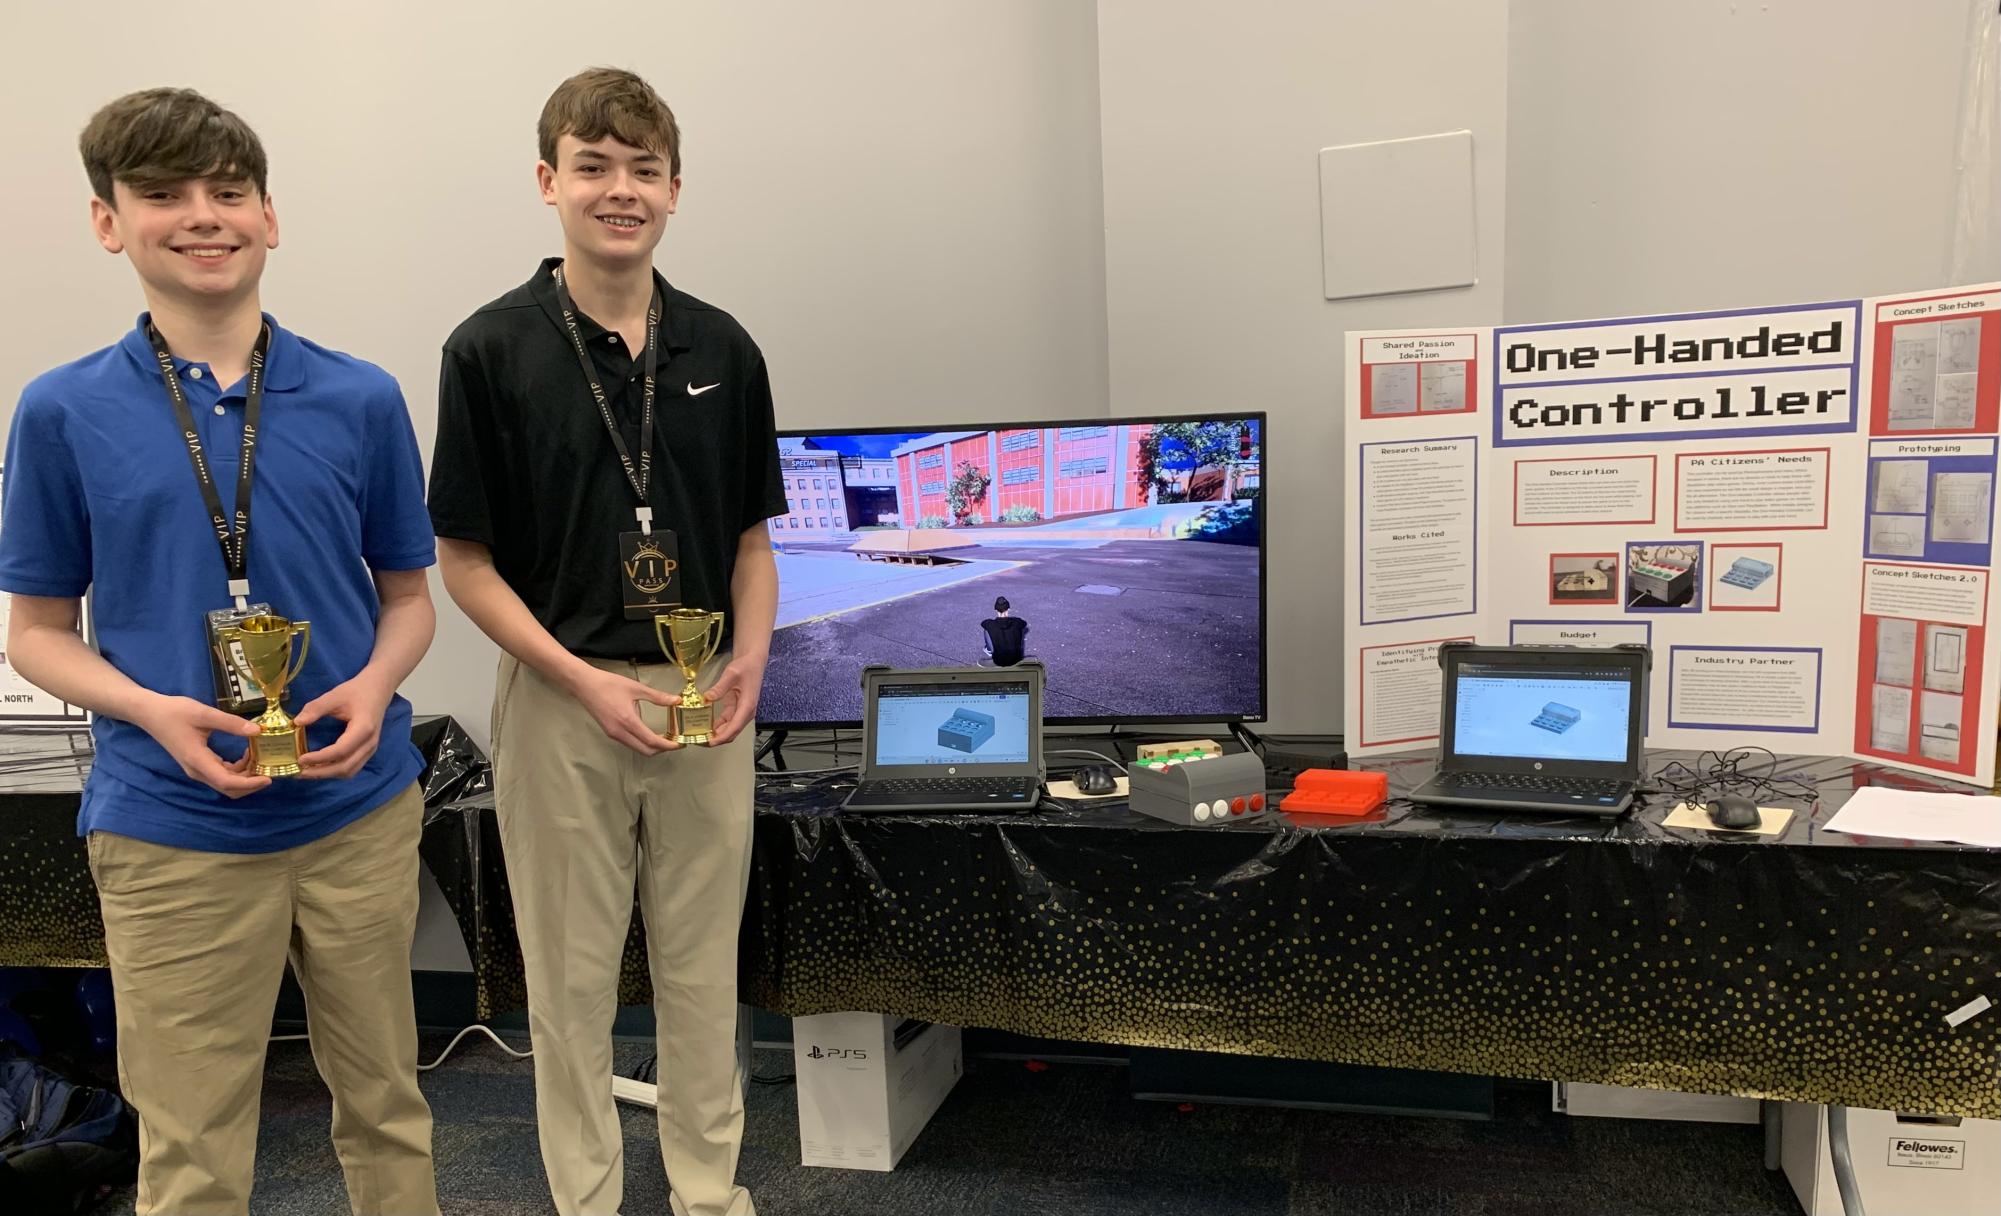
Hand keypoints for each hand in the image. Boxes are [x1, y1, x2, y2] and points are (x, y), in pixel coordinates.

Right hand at [134, 694, 270, 798]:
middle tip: (270, 768)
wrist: (150, 713)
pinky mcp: (199, 764)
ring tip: (260, 756)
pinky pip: (222, 773)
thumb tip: (257, 730)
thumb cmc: (175, 712)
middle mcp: (198, 771)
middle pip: (228, 788)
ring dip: (245, 775)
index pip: (227, 782)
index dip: (249, 784)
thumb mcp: (204, 714)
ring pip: (226, 782)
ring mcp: (197, 769)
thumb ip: (231, 723)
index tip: (268, 778)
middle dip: (251, 782)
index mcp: (198, 761)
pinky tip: (247, 754)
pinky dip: (237, 769)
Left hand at [294, 672, 393, 779]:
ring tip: (307, 772)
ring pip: (349, 771)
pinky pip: (352, 767)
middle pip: (345, 767)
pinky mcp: (367, 751)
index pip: (341, 751)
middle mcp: (369, 743)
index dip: (320, 758)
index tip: (301, 759)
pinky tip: (320, 767)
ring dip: (328, 774)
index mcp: (363, 729)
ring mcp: (370, 749)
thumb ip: (315, 708)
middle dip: (321, 772)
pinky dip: (335, 771)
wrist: (377, 689)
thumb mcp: (334, 696)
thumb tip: (297, 722)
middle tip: (299, 772)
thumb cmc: (356, 691)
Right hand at [568, 662, 679, 755]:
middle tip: (674, 741)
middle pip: (645, 751)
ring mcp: (613, 734)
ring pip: (637, 748)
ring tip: (665, 736)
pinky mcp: (610, 732)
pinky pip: (629, 743)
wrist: (584, 685)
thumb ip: (657, 697)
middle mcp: (620, 732)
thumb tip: (676, 701)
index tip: (680, 743)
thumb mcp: (635, 688)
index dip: (668, 745)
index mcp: (628, 721)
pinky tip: (649, 733)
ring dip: (652, 746)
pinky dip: (642, 742)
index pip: (651, 741)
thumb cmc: (608, 684)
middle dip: (662, 749)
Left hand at [701, 655, 766, 746]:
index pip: (735, 727)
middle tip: (699, 740)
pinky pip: (727, 722)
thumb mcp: (731, 674)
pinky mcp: (736, 709)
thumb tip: (707, 698)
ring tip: (700, 736)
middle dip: (717, 739)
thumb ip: (720, 687)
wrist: (753, 662)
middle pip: (732, 732)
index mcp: (747, 706)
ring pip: (729, 730)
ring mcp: (741, 712)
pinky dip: (717, 727)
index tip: (709, 743)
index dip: (722, 737)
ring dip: (716, 735)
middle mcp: (746, 713)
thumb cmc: (745, 667)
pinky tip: (706, 728)